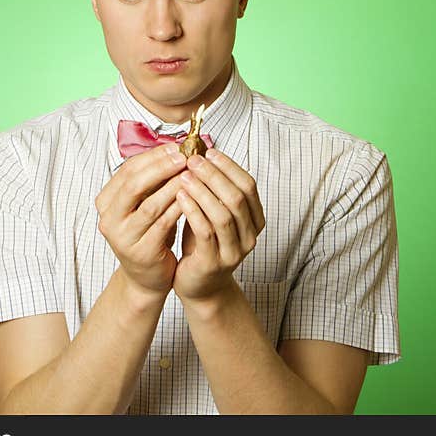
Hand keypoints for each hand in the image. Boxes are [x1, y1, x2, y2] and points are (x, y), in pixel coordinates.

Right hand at [95, 144, 187, 298]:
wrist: (146, 276)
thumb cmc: (149, 233)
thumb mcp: (145, 204)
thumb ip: (153, 181)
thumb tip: (177, 148)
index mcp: (106, 202)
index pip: (128, 170)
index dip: (153, 156)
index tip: (177, 146)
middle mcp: (109, 219)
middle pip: (134, 184)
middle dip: (161, 167)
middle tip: (185, 156)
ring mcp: (123, 237)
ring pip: (150, 204)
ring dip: (173, 186)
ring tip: (193, 174)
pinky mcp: (141, 252)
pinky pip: (163, 224)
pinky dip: (179, 208)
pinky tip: (193, 198)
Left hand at [173, 148, 265, 300]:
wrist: (199, 285)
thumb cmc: (204, 243)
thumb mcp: (212, 213)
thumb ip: (213, 190)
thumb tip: (200, 153)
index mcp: (255, 219)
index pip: (248, 185)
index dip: (229, 166)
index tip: (207, 151)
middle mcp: (250, 235)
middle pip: (237, 197)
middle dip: (213, 175)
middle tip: (192, 160)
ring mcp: (234, 251)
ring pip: (223, 215)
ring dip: (202, 191)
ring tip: (183, 176)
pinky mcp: (214, 263)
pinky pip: (206, 232)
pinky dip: (193, 211)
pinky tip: (179, 197)